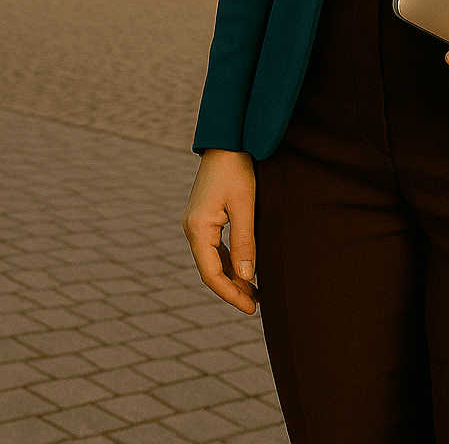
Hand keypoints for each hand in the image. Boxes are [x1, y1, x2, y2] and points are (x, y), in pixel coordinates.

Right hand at [181, 149, 258, 314]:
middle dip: (233, 289)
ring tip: (254, 291)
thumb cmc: (237, 169)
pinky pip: (214, 247)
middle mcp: (192, 228)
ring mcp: (196, 223)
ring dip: (232, 276)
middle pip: (211, 270)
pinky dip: (229, 261)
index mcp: (198, 228)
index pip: (211, 274)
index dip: (231, 294)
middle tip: (256, 304)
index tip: (251, 308)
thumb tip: (247, 278)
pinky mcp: (204, 217)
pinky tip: (245, 268)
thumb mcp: (245, 205)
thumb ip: (245, 242)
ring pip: (212, 260)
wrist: (227, 140)